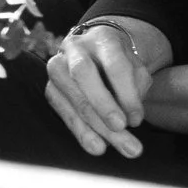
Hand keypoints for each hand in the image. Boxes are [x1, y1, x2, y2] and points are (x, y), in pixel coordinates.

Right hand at [44, 17, 164, 158]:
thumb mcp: (136, 69)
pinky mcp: (50, 87)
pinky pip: (62, 109)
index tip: (137, 120)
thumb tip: (128, 121)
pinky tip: (96, 147)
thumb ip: (136, 88)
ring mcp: (57, 66)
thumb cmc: (121, 65)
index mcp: (103, 38)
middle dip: (102, 104)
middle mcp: (75, 47)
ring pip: (71, 95)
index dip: (126, 93)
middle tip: (120, 128)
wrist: (97, 56)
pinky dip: (80, 130)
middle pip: (84, 74)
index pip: (115, 64)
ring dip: (92, 125)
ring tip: (111, 148)